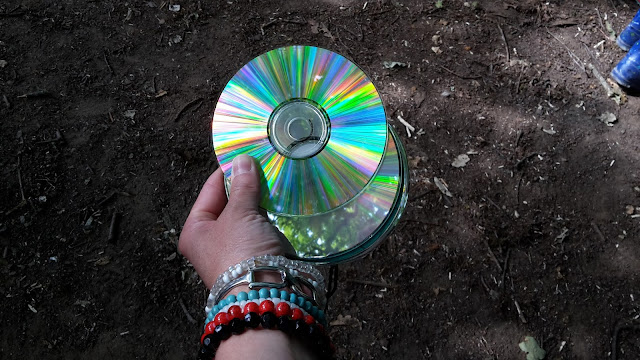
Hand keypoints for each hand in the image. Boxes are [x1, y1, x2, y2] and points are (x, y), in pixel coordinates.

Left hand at [178, 154, 293, 288]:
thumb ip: (244, 185)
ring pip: (247, 217)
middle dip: (246, 187)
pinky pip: (261, 230)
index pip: (211, 190)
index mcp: (195, 230)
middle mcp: (210, 241)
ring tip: (274, 182)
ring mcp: (233, 250)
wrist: (265, 293)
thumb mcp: (240, 213)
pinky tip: (280, 205)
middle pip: (229, 204)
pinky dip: (269, 218)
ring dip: (259, 203)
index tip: (245, 154)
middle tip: (263, 167)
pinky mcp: (255, 257)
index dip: (228, 171)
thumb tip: (243, 161)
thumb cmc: (240, 253)